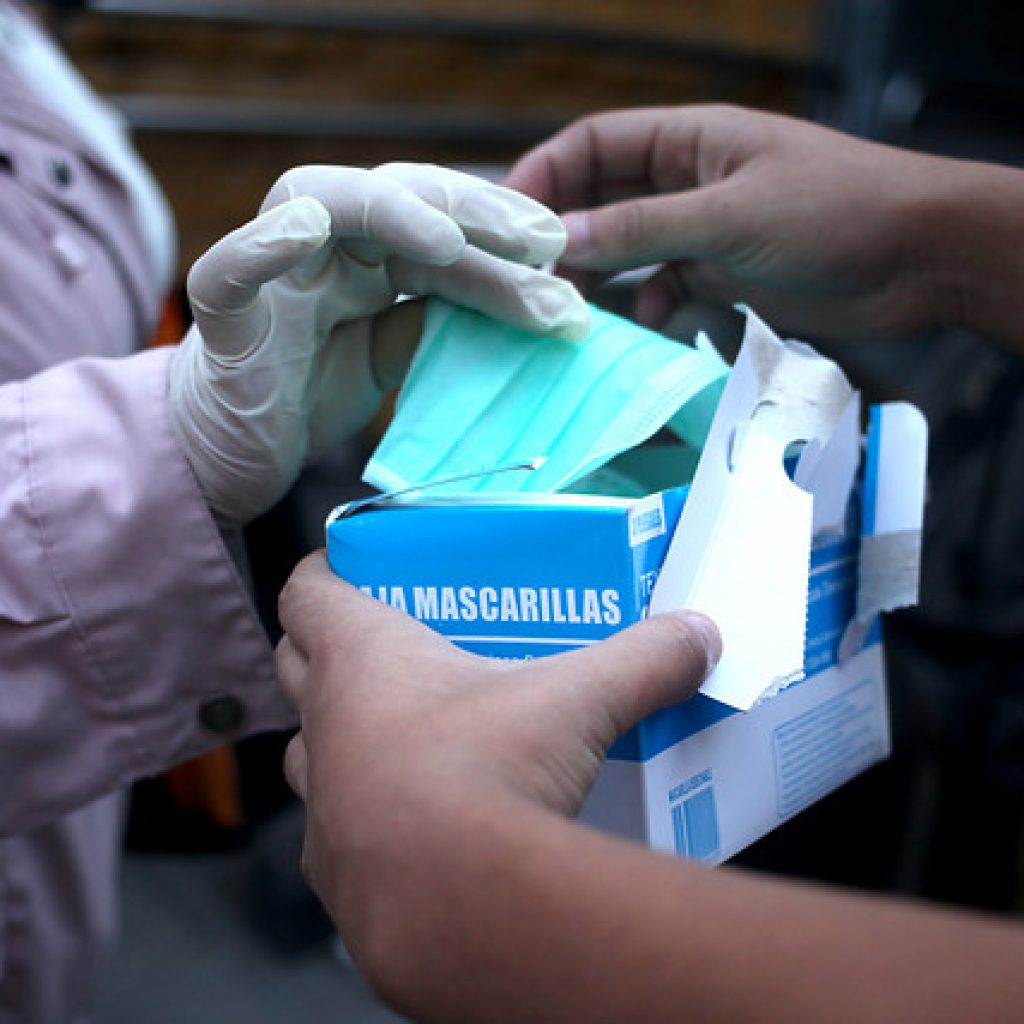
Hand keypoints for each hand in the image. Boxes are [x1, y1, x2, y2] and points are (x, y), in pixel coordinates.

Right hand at [169, 163, 589, 524]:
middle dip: (471, 211)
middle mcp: (322, 250)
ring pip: (321, 202)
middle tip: (543, 242)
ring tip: (450, 238)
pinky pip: (228, 271)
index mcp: (365, 258)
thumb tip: (529, 304)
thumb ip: (435, 320)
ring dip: (390, 211)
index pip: (438, 222)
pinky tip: (305, 227)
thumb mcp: (391, 357)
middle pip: (397, 198)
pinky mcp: (226, 321)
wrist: (230, 455)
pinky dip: (260, 246)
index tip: (562, 252)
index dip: (498, 230)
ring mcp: (273, 277)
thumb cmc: (307, 395)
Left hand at [275, 552, 718, 941]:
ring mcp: (321, 802)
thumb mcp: (577, 701)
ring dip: (341, 732)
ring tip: (404, 731)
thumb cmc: (490, 773)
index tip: (349, 565)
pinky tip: (420, 819)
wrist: (456, 911)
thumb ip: (641, 659)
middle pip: (296, 663)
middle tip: (393, 643)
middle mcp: (323, 724)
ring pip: (307, 746)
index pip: (306, 592)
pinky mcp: (336, 871)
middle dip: (331, 647)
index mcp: (362, 659)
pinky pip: (335, 826)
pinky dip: (366, 812)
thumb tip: (696, 633)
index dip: (324, 571)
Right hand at [506, 105, 960, 342]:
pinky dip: (646, 306)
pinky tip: (643, 326)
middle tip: (527, 280)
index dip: (545, 175)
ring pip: (628, 250)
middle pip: (603, 200)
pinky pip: (663, 287)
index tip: (508, 222)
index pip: (595, 145)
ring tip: (568, 313)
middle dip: (565, 235)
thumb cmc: (836, 211)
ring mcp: (704, 230)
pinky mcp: (723, 275)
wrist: (920, 261)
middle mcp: (689, 181)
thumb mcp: (728, 216)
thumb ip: (641, 228)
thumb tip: (559, 239)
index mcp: (690, 139)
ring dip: (599, 278)